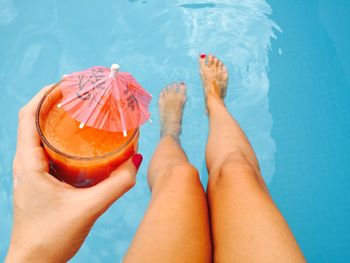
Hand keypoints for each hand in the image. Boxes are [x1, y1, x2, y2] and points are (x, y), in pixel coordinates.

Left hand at [6, 85, 142, 262]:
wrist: (34, 262)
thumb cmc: (50, 237)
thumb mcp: (87, 209)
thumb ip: (115, 186)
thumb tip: (136, 162)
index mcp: (28, 163)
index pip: (27, 116)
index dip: (44, 94)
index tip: (65, 83)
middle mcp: (26, 162)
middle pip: (34, 120)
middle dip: (55, 103)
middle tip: (81, 94)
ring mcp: (33, 171)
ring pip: (42, 134)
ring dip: (58, 119)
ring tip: (83, 111)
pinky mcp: (41, 180)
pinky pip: (50, 150)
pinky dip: (64, 138)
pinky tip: (83, 142)